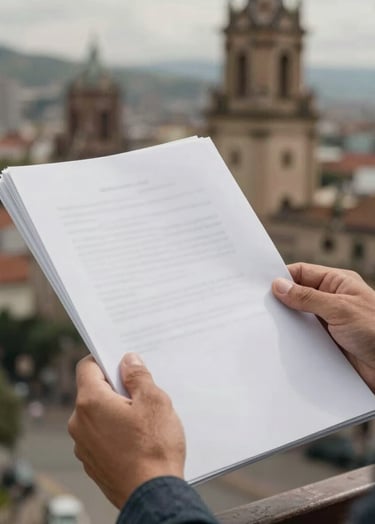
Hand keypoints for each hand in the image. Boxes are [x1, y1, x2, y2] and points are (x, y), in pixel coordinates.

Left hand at [68, 353, 185, 508]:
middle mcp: (79, 423)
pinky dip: (114, 432)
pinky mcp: (92, 463)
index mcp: (90, 402)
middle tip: (141, 393)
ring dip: (115, 411)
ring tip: (142, 421)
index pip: (86, 367)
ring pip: (97, 415)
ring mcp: (83, 446)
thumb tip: (128, 361)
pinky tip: (137, 440)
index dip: (104, 360)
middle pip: (92, 391)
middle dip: (115, 388)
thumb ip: (138, 376)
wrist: (153, 495)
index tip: (122, 362)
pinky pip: (100, 436)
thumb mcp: (154, 401)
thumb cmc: (155, 447)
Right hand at [272, 263, 374, 392]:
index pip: (302, 273)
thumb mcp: (340, 309)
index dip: (282, 277)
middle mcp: (331, 301)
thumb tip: (279, 285)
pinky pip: (303, 338)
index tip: (260, 285)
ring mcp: (328, 323)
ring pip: (298, 318)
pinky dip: (293, 341)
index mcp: (338, 283)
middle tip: (258, 307)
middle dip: (280, 301)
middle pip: (297, 295)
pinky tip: (281, 345)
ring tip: (265, 326)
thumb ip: (308, 297)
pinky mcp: (326, 343)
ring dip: (286, 324)